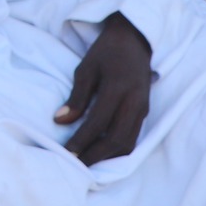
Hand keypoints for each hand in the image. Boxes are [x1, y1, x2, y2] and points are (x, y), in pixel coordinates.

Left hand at [54, 12, 153, 165]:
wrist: (134, 40)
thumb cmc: (105, 53)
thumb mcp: (85, 69)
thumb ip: (76, 97)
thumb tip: (60, 121)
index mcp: (118, 89)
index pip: (98, 123)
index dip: (82, 140)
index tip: (66, 152)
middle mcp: (135, 102)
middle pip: (117, 139)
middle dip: (96, 156)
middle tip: (76, 165)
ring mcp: (143, 109)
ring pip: (128, 143)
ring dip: (108, 157)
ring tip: (87, 163)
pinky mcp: (145, 112)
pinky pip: (133, 137)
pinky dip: (118, 150)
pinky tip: (102, 153)